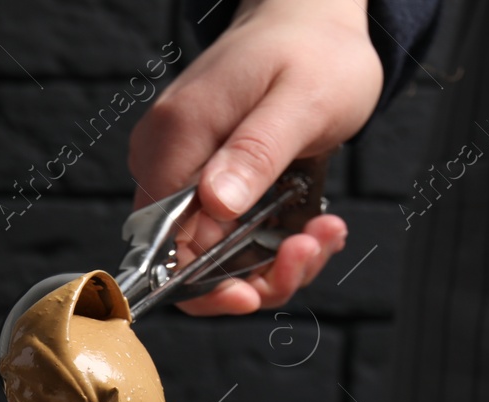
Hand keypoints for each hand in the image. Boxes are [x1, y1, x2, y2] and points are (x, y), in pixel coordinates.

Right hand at [127, 0, 383, 313]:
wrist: (312, 17)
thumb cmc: (313, 51)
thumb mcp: (300, 102)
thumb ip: (254, 152)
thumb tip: (213, 204)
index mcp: (177, 139)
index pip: (163, 245)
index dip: (207, 285)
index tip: (261, 288)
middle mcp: (166, 158)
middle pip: (187, 260)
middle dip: (255, 275)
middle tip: (312, 248)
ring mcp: (183, 169)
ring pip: (212, 255)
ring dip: (275, 262)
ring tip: (325, 232)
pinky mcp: (205, 178)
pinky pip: (229, 235)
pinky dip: (275, 245)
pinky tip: (316, 224)